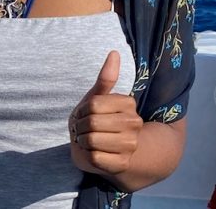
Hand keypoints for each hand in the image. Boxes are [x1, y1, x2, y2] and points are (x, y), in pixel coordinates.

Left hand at [69, 51, 142, 175]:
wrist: (95, 147)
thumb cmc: (93, 119)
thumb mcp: (96, 97)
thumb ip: (106, 77)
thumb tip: (114, 52)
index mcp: (129, 104)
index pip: (94, 104)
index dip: (82, 110)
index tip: (84, 114)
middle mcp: (135, 124)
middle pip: (92, 122)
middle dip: (80, 126)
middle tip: (83, 129)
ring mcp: (131, 145)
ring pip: (93, 140)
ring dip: (83, 141)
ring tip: (87, 140)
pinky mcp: (122, 164)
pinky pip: (95, 157)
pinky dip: (87, 155)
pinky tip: (93, 153)